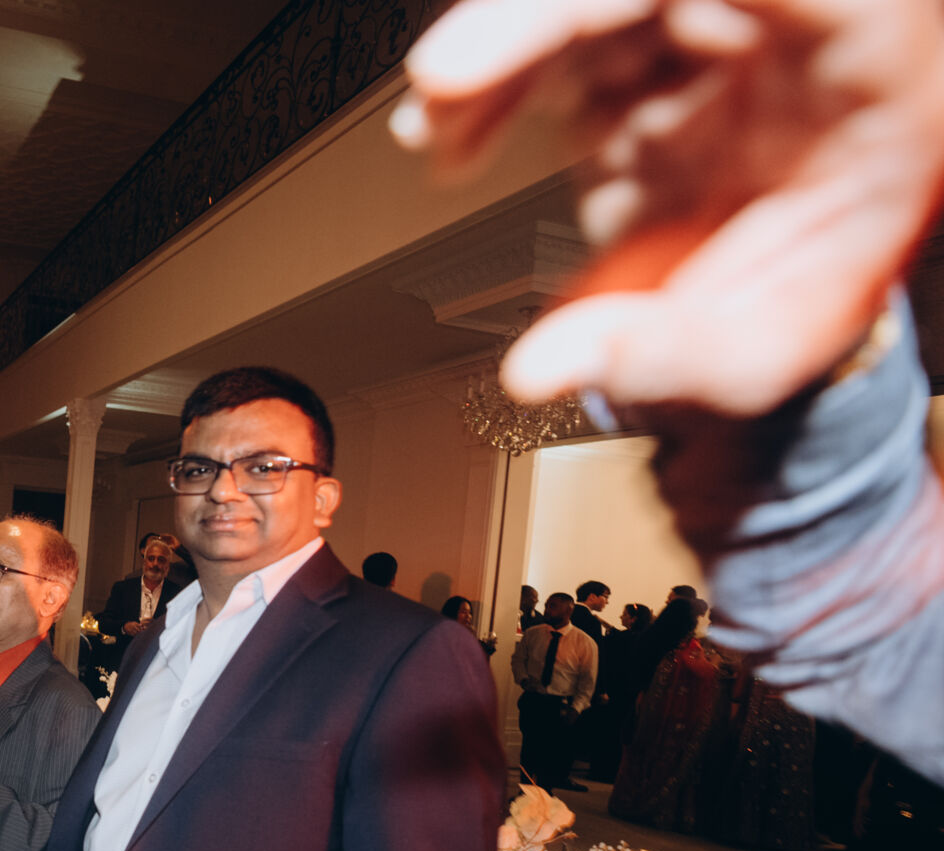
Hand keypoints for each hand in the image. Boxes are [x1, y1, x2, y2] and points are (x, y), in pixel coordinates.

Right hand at [394, 0, 943, 414]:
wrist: (826, 284)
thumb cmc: (818, 291)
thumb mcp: (764, 346)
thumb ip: (668, 359)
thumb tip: (542, 369)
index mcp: (857, 44)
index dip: (596, 4)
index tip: (535, 31)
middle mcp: (782, 21)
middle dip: (525, 23)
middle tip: (445, 86)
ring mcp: (711, 26)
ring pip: (591, 2)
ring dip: (496, 60)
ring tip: (439, 135)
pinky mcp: (649, 47)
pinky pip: (565, 34)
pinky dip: (498, 82)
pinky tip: (457, 137)